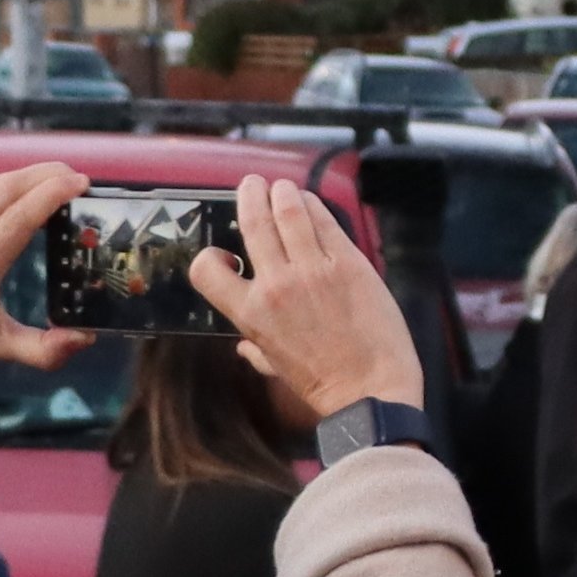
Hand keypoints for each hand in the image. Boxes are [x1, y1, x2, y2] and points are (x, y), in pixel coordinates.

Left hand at [0, 165, 86, 442]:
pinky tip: (19, 191)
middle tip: (77, 177)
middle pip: (9, 188)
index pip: (21, 216)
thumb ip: (43, 350)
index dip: (54, 193)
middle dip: (47, 174)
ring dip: (26, 176)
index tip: (81, 184)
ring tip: (54, 181)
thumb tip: (86, 338)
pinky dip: (3, 183)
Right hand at [193, 175, 423, 435]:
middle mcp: (276, 285)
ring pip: (289, 212)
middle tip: (252, 184)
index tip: (224, 251)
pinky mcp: (347, 262)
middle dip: (250, 196)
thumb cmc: (323, 386)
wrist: (370, 392)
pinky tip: (311, 202)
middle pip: (253, 223)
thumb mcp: (276, 368)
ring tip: (283, 187)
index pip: (206, 270)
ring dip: (283, 193)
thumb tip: (243, 347)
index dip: (209, 256)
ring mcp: (312, 270)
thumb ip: (256, 351)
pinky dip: (313, 206)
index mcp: (251, 315)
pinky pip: (325, 222)